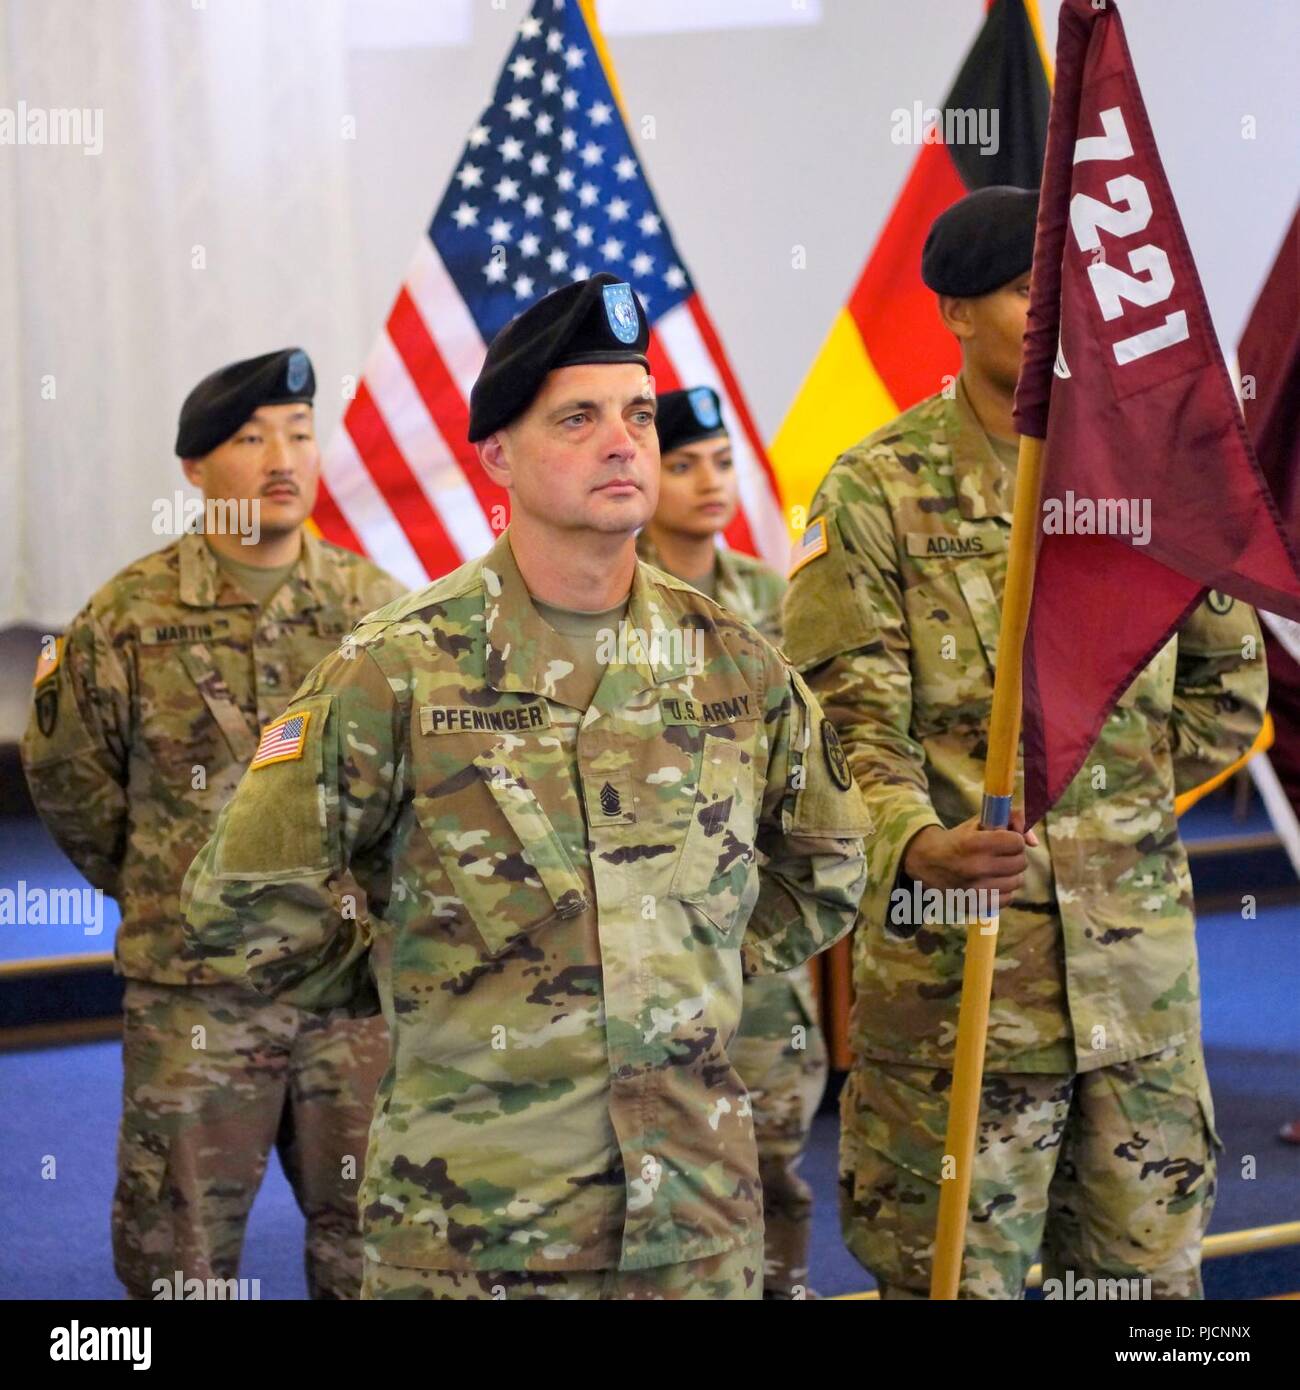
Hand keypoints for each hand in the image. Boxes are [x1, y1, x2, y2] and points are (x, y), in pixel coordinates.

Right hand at [901, 811, 1038, 898]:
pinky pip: (1008, 899)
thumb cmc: (959, 839)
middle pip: (1020, 863)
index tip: (1003, 840)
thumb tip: (1034, 842)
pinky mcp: (974, 905)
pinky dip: (1003, 891)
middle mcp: (975, 868)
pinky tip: (991, 883)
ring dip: (1010, 874)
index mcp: (975, 843)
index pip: (1017, 843)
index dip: (1013, 839)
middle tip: (1000, 854)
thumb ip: (1012, 819)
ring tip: (995, 869)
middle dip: (1014, 856)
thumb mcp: (980, 821)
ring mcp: (975, 890)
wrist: (926, 862)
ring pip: (1017, 882)